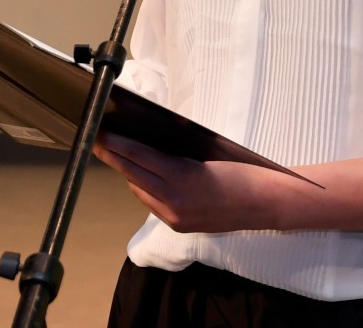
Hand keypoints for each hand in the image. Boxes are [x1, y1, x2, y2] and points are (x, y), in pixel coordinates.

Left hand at [92, 134, 284, 233]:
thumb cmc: (240, 172)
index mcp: (181, 177)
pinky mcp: (180, 227)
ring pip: (140, 192)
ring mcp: (176, 217)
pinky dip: (145, 189)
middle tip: (98, 142)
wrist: (265, 204)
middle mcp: (174, 201)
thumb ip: (173, 158)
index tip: (100, 134)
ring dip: (130, 174)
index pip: (139, 157)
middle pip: (133, 175)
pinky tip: (142, 177)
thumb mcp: (203, 157)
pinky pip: (153, 205)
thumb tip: (144, 149)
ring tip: (119, 156)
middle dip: (114, 158)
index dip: (117, 145)